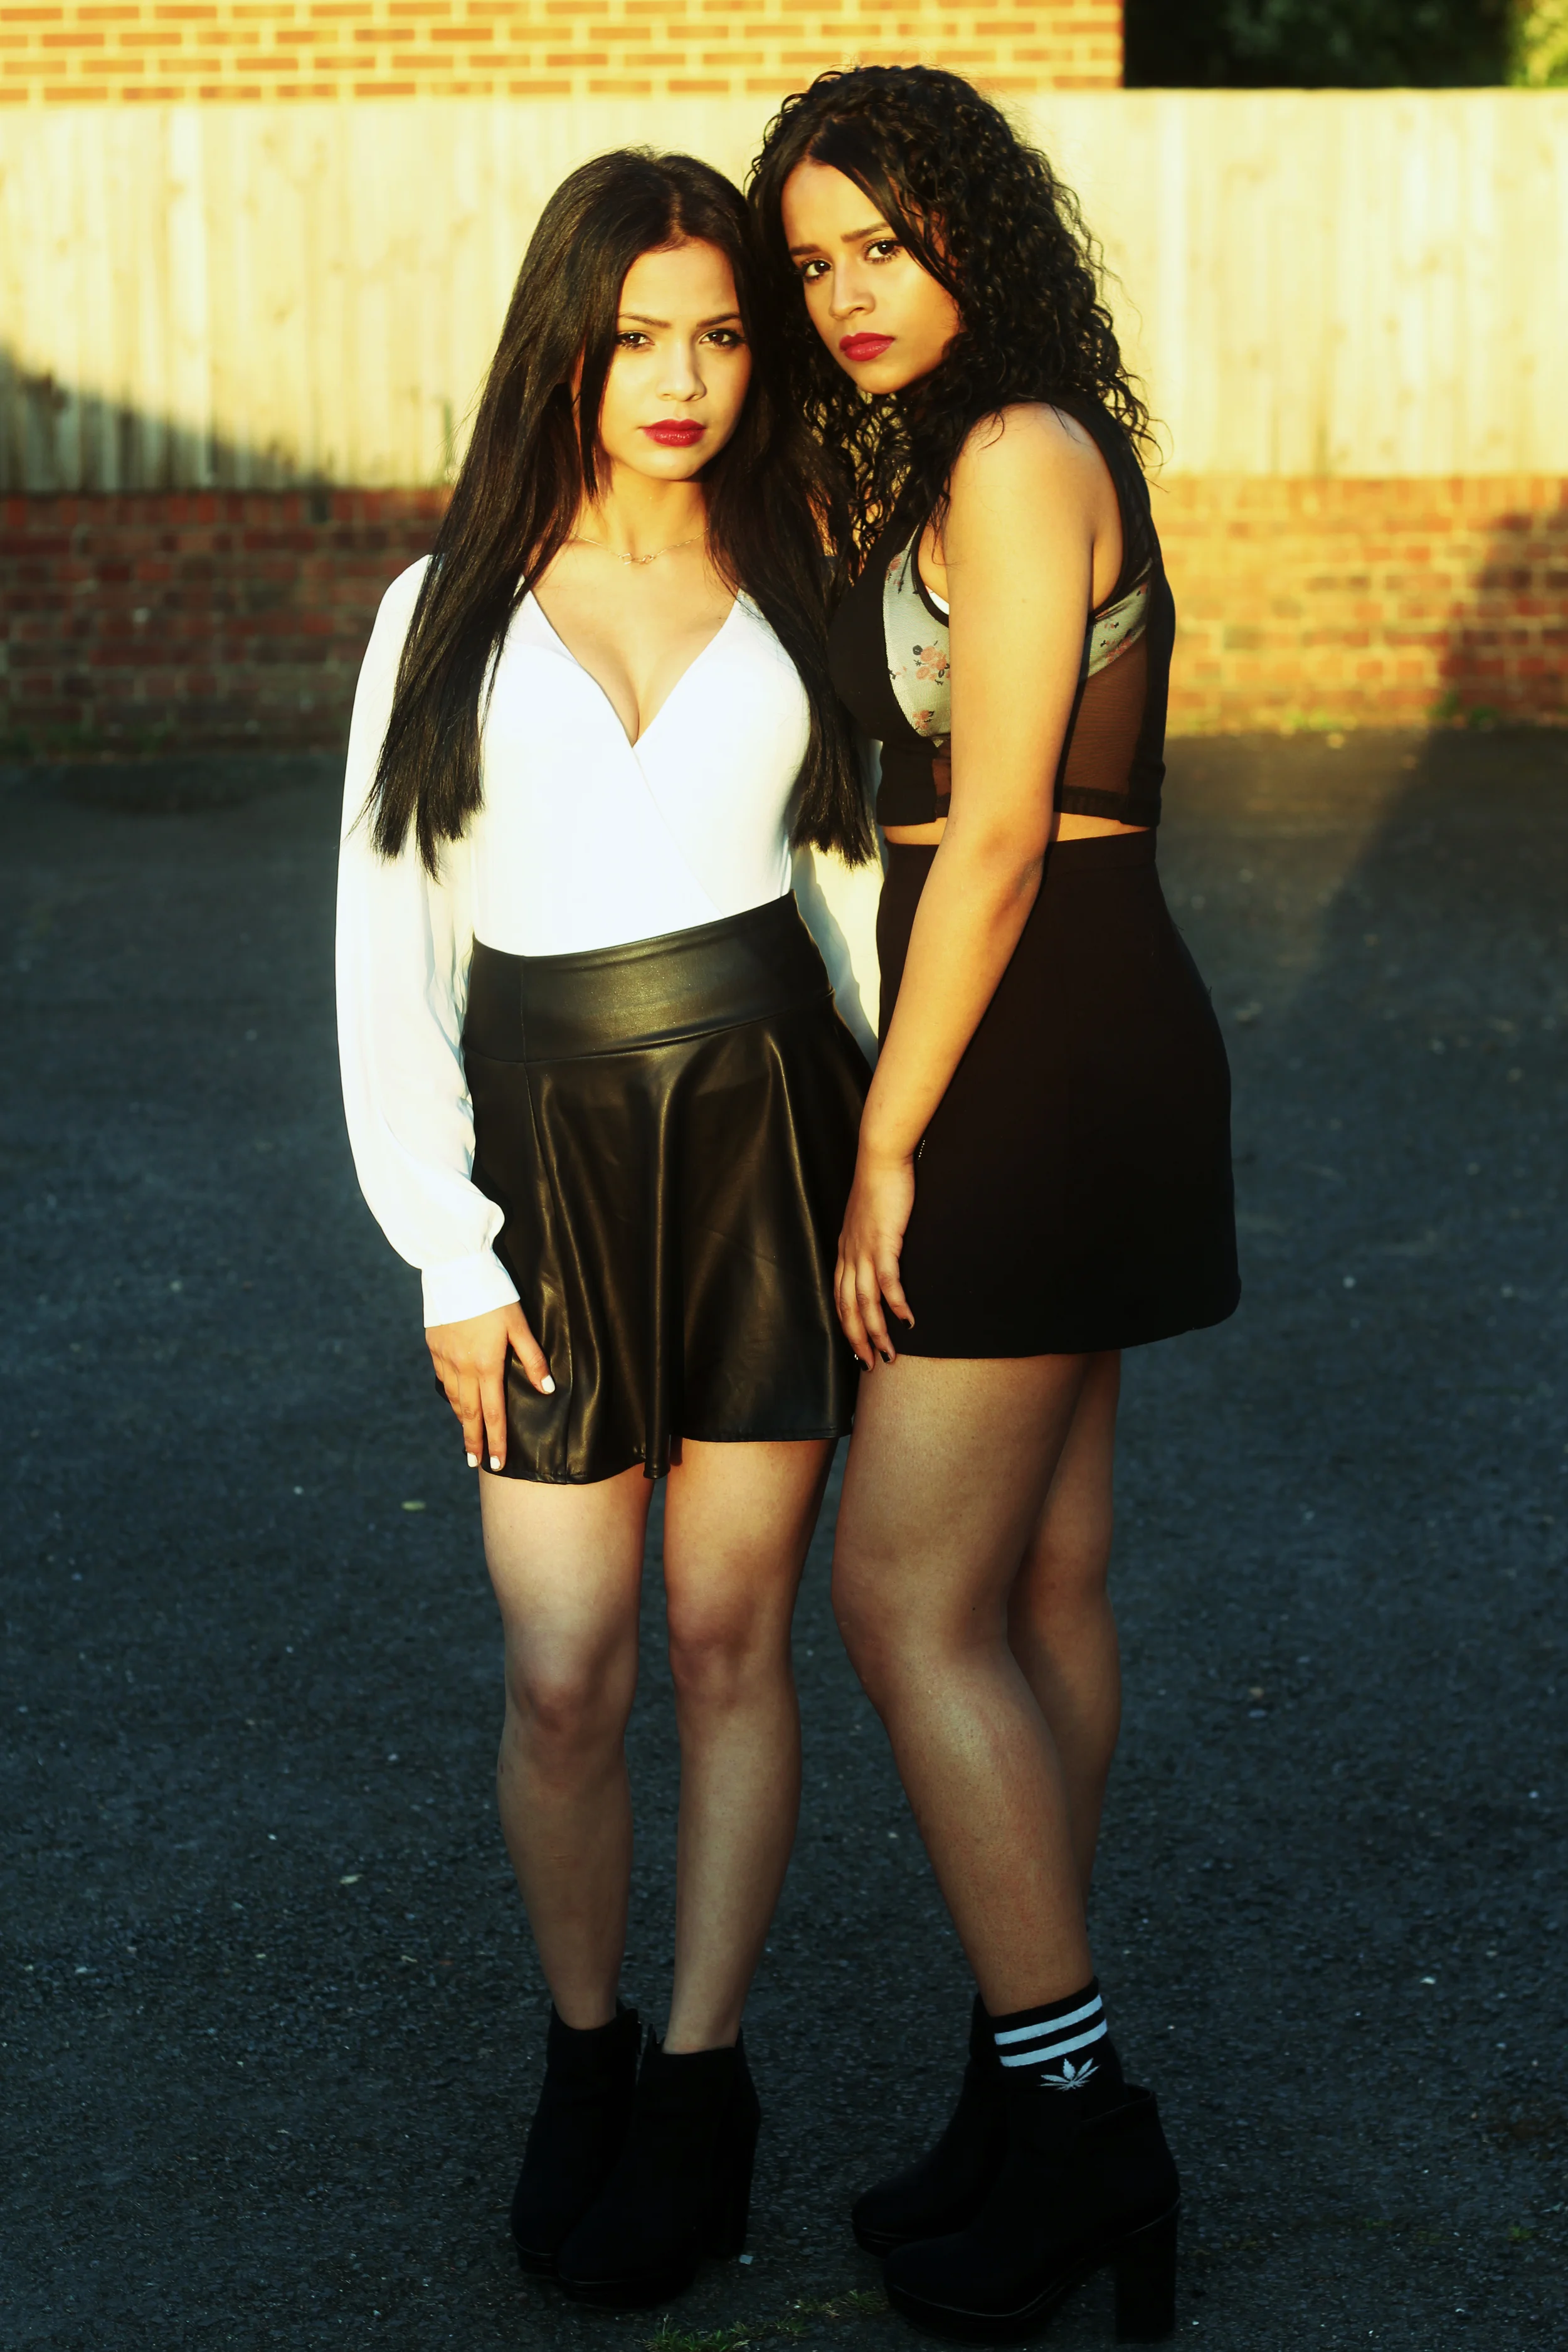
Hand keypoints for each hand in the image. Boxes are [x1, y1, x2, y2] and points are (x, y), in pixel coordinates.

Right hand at [425, 1302, 551, 1472]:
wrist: (455, 1268)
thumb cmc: (493, 1294)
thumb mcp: (519, 1324)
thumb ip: (533, 1358)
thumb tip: (547, 1388)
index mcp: (486, 1365)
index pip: (493, 1413)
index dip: (496, 1440)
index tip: (496, 1464)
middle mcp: (462, 1367)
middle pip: (469, 1413)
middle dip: (474, 1440)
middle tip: (475, 1463)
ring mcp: (445, 1358)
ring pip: (453, 1397)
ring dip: (462, 1420)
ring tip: (468, 1437)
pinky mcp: (434, 1346)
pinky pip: (442, 1379)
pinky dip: (450, 1395)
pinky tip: (454, 1400)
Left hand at [835, 1147, 915, 1369]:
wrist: (881, 1159)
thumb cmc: (879, 1186)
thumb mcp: (867, 1219)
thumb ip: (869, 1239)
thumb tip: (880, 1256)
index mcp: (845, 1251)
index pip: (840, 1297)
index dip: (847, 1325)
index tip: (857, 1347)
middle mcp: (850, 1255)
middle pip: (848, 1308)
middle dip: (858, 1340)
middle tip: (869, 1365)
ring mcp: (864, 1250)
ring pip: (865, 1303)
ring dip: (876, 1332)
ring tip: (888, 1354)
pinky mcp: (884, 1242)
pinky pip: (888, 1282)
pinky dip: (896, 1304)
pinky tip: (907, 1321)